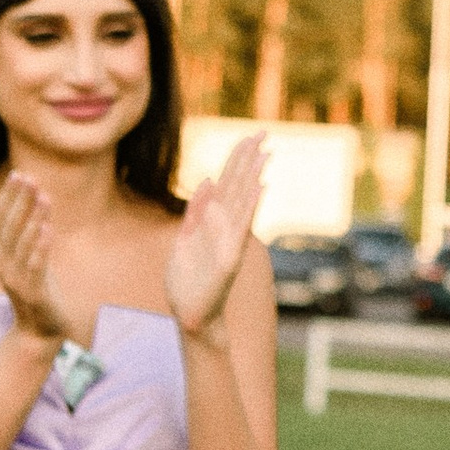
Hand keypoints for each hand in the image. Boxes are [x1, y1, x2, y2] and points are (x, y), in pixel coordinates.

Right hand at [0, 176, 83, 346]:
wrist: (39, 328)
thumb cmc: (36, 286)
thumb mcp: (28, 256)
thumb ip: (28, 232)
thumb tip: (37, 199)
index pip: (1, 217)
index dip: (9, 195)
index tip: (19, 173)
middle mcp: (1, 262)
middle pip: (10, 225)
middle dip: (20, 200)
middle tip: (30, 178)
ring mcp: (14, 277)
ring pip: (23, 242)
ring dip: (33, 218)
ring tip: (44, 197)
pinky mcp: (31, 290)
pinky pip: (35, 264)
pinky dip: (41, 246)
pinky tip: (48, 228)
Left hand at [167, 135, 264, 345]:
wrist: (190, 316)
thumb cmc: (188, 282)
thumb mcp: (184, 239)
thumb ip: (195, 211)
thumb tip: (207, 181)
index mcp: (211, 222)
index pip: (227, 183)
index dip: (237, 159)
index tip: (249, 136)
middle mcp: (224, 229)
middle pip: (238, 186)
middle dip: (249, 159)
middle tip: (264, 133)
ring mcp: (228, 243)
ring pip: (242, 203)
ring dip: (253, 177)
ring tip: (265, 154)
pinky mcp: (229, 259)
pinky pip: (240, 229)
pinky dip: (250, 208)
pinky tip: (259, 188)